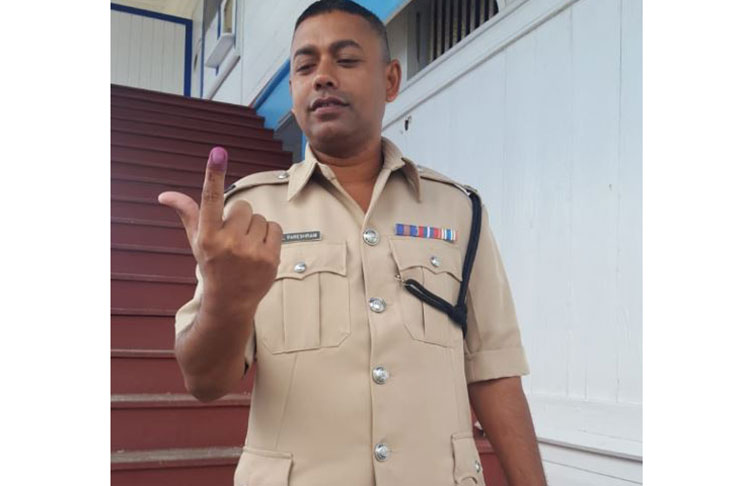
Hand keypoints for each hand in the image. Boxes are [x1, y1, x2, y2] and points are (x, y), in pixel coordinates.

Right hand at [157, 147, 282, 314]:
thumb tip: (165, 195)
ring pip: (259, 217)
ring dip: (254, 228)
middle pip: (242, 206)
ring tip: (246, 247)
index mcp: (207, 236)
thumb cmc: (213, 265)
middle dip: (239, 218)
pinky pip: (275, 227)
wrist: (230, 301)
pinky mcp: (270, 258)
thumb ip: (187, 214)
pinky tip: (259, 250)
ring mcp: (250, 251)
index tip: (217, 152)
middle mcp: (228, 243)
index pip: (210, 199)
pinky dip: (269, 236)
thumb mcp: (197, 241)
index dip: (213, 173)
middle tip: (234, 238)